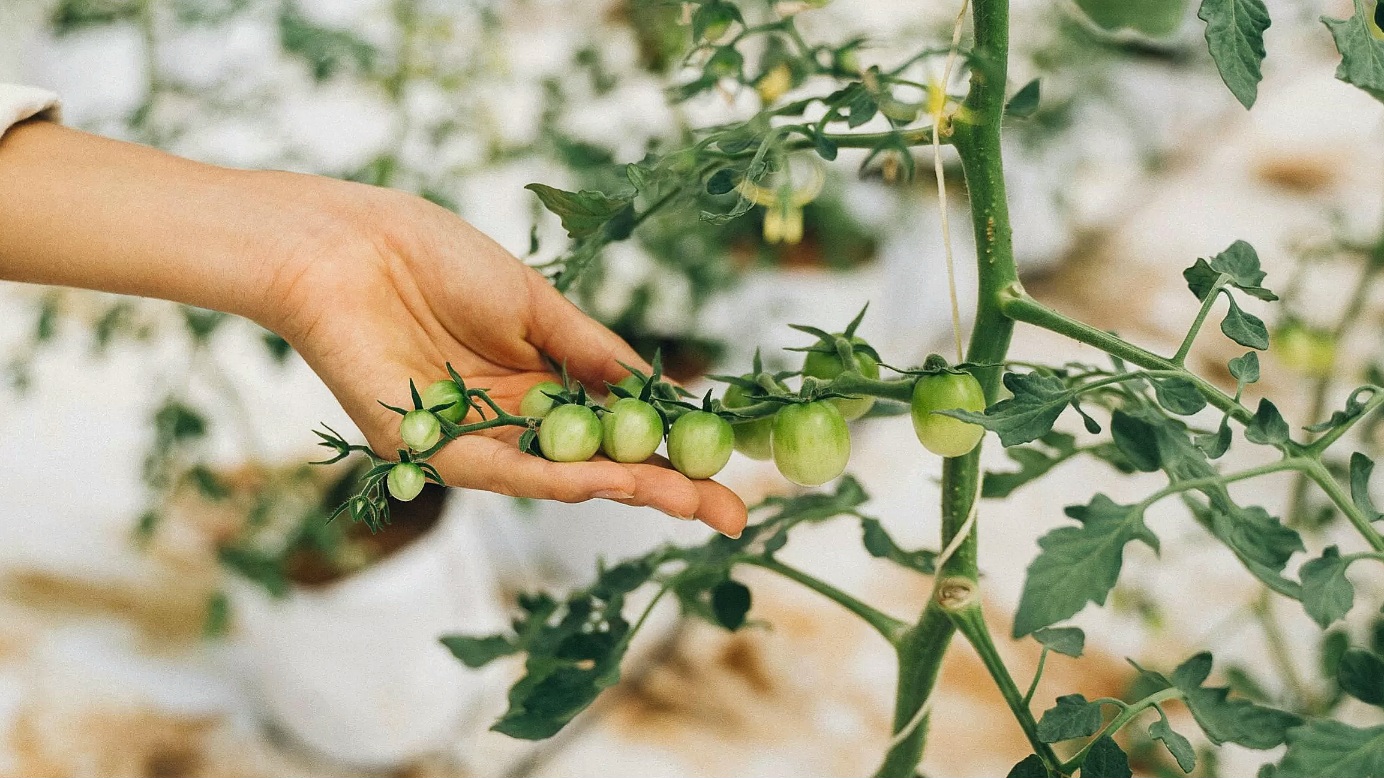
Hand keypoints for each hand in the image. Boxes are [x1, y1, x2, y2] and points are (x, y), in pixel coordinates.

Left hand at [269, 181, 748, 536]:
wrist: (347, 241)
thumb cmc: (435, 258)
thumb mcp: (535, 305)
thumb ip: (592, 353)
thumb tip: (656, 392)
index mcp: (534, 383)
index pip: (615, 428)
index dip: (670, 450)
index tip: (728, 466)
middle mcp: (509, 422)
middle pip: (598, 467)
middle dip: (665, 492)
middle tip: (731, 517)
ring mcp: (470, 439)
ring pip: (558, 477)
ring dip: (624, 491)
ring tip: (689, 503)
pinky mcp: (427, 448)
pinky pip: (501, 470)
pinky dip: (557, 478)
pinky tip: (609, 481)